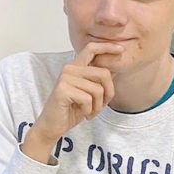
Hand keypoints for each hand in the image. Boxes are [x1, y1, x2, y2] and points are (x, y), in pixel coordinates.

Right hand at [22, 43, 121, 162]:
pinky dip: (89, 110)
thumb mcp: (90, 94)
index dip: (107, 47)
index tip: (121, 49)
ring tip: (89, 112)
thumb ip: (99, 80)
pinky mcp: (63, 90)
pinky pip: (88, 99)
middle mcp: (70, 69)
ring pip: (98, 89)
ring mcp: (65, 78)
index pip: (92, 49)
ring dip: (98, 106)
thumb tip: (115, 69)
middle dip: (109, 93)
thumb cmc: (72, 110)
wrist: (53, 126)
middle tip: (101, 106)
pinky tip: (82, 114)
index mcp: (76, 67)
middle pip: (104, 73)